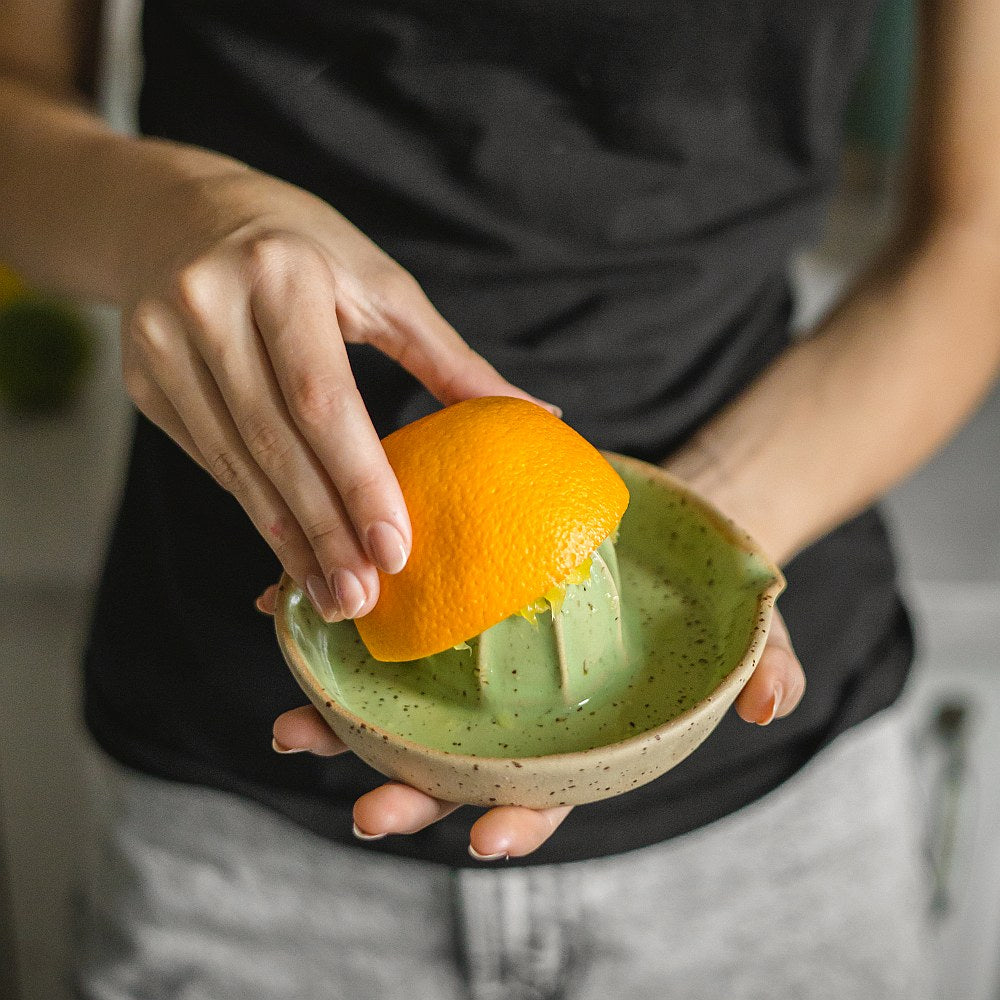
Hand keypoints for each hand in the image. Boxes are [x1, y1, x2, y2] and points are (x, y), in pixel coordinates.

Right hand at [121, 164, 553, 621]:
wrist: (179, 218)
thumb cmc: (303, 249)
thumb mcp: (380, 284)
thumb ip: (449, 357)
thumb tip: (536, 412)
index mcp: (282, 271)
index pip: (323, 398)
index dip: (360, 481)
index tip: (396, 551)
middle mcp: (208, 304)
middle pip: (276, 443)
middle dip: (325, 531)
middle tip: (364, 599)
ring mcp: (163, 345)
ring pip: (237, 464)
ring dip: (287, 538)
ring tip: (331, 594)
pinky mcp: (143, 380)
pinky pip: (211, 460)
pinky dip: (256, 510)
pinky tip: (291, 550)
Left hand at [258, 585, 804, 859]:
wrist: (662, 524)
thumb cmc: (702, 595)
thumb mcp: (747, 628)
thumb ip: (761, 668)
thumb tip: (768, 706)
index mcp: (575, 733)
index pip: (547, 790)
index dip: (517, 820)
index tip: (483, 839)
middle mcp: (515, 709)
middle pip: (455, 766)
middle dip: (406, 794)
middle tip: (363, 810)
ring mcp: (477, 661)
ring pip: (403, 707)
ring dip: (345, 724)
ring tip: (295, 729)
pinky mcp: (450, 606)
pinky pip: (387, 624)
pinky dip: (336, 630)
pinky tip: (286, 609)